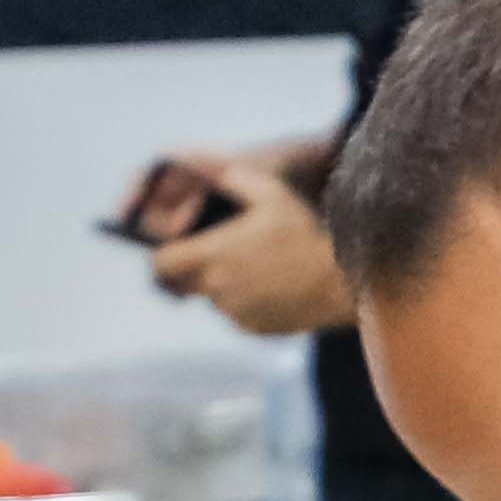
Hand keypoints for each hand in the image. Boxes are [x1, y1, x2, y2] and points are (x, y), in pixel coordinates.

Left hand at [146, 153, 350, 338]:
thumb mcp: (272, 194)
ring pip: (213, 298)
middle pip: (183, 284)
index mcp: (214, 254)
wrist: (339, 282)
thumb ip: (235, 180)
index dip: (161, 256)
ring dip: (223, 284)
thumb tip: (213, 173)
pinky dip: (245, 301)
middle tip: (215, 254)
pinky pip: (237, 314)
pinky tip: (273, 285)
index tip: (172, 249)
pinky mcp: (252, 328)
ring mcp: (235, 311)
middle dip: (190, 270)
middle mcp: (218, 287)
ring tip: (258, 266)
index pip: (161, 263)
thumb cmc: (304, 234)